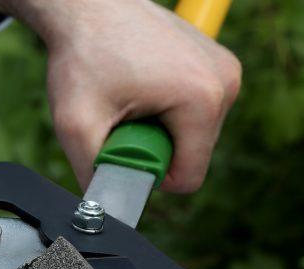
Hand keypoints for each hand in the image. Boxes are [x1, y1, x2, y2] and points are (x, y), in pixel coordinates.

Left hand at [0, 0, 241, 192]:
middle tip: (121, 116)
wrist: (88, 5)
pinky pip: (194, 112)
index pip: (188, 178)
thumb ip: (93, 175)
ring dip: (158, 130)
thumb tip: (103, 213)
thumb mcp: (77, 125)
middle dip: (152, 149)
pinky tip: (141, 86)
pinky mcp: (218, 64)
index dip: (149, 175)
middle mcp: (226, 83)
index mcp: (202, 100)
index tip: (121, 145)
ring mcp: (226, 70)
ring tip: (130, 98)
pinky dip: (166, 110)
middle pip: (192, 156)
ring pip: (193, 136)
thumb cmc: (83, 56)